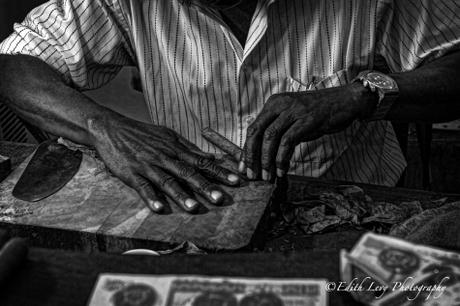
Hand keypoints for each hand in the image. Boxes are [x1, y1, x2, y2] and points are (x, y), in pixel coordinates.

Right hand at [88, 115, 239, 212]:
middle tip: (220, 198)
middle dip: (205, 186)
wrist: (111, 128)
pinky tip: (159, 208)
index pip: (201, 161)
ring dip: (181, 195)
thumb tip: (211, 156)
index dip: (219, 172)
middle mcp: (164, 157)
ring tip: (194, 207)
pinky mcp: (131, 173)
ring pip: (167, 181)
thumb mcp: (168, 136)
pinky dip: (151, 198)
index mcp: (175, 148)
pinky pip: (142, 187)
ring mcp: (148, 165)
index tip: (235, 181)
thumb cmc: (142, 133)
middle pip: (188, 172)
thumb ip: (189, 148)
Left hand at [239, 82, 376, 180]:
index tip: (244, 167)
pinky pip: (287, 141)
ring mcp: (294, 111)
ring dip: (266, 160)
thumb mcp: (293, 118)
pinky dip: (282, 158)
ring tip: (267, 176)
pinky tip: (282, 169)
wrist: (345, 101)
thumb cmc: (319, 112)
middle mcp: (280, 104)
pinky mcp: (307, 120)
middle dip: (251, 156)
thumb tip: (264, 155)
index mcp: (273, 103)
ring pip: (270, 137)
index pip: (253, 128)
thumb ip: (279, 131)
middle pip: (256, 132)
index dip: (246, 149)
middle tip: (252, 175)